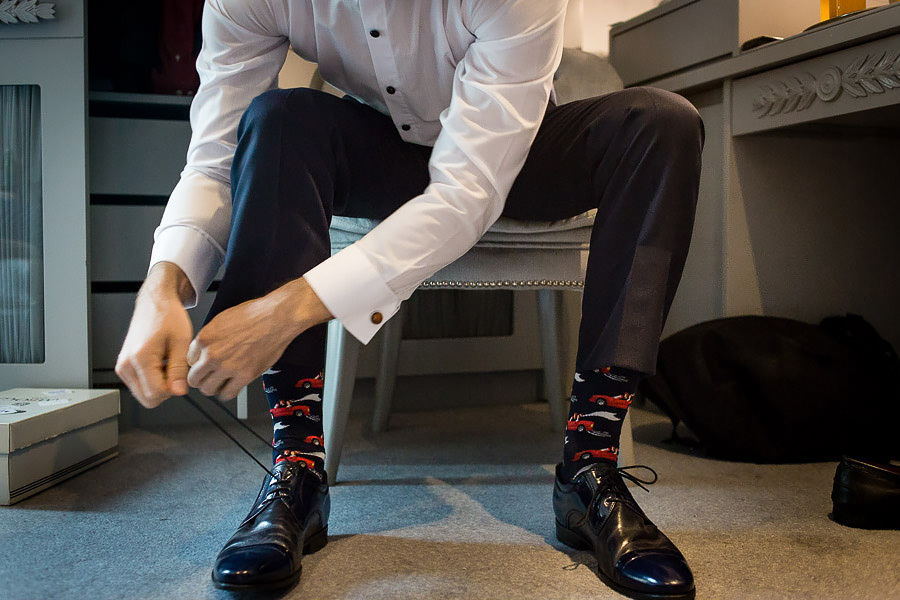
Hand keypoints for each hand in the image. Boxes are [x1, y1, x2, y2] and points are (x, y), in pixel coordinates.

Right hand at [115, 263, 195, 407]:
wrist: (155, 302)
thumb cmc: (169, 316)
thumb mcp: (181, 342)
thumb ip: (179, 370)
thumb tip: (179, 392)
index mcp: (139, 358)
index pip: (157, 394)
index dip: (174, 388)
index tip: (181, 373)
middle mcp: (125, 365)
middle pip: (148, 399)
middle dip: (166, 389)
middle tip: (175, 368)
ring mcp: (122, 367)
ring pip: (144, 395)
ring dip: (160, 384)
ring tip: (167, 362)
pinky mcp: (122, 367)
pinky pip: (140, 386)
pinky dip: (153, 380)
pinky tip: (160, 363)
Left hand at [186, 278, 331, 400]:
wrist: (276, 318)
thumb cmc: (254, 314)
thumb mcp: (222, 320)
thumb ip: (209, 338)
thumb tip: (204, 350)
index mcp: (205, 338)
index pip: (189, 360)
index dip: (198, 363)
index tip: (203, 365)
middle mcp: (212, 354)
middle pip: (194, 378)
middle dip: (200, 379)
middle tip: (208, 377)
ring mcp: (227, 367)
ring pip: (208, 389)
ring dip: (212, 388)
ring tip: (220, 383)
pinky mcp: (244, 376)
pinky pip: (227, 394)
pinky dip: (227, 393)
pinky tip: (231, 386)